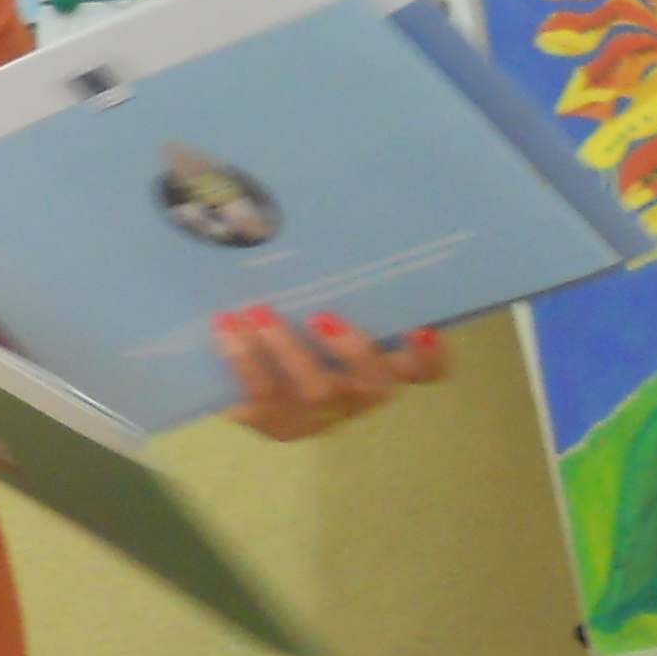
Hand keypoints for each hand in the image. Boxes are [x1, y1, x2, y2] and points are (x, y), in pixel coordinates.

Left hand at [217, 308, 450, 441]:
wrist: (241, 377)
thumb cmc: (297, 329)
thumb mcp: (322, 308)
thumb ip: (338, 288)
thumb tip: (323, 235)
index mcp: (381, 367)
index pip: (425, 372)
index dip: (430, 358)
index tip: (419, 329)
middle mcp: (356, 395)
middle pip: (377, 387)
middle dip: (354, 352)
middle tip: (322, 316)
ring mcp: (315, 414)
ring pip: (312, 391)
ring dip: (285, 349)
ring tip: (257, 312)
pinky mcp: (272, 420)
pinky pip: (258, 395)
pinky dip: (242, 359)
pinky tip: (226, 327)